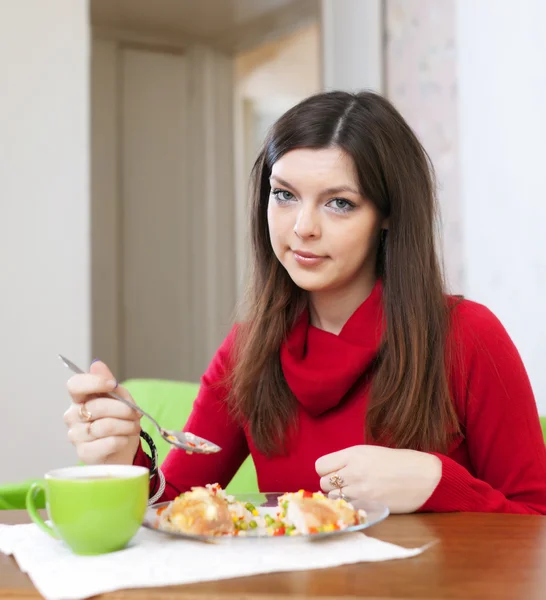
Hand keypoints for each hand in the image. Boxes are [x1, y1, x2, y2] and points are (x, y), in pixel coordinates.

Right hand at [63, 360, 141, 464]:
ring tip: (134, 426)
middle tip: (136, 414)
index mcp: (79, 399)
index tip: (113, 384)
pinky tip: (125, 439)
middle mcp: (72, 416)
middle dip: (123, 409)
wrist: (122, 450)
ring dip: (127, 425)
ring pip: (105, 426)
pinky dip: (123, 439)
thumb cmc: (119, 420)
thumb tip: (97, 364)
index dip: (94, 382)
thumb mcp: (120, 399)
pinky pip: (109, 442)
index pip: (75, 385)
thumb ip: (110, 384)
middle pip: (97, 407)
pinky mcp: (84, 454)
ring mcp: (76, 436)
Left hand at [316, 445, 441, 513]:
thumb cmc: (398, 462)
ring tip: (355, 494)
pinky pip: (346, 508)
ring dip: (340, 498)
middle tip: (346, 485)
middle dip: (332, 485)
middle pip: (323, 483)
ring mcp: (360, 490)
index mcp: (353, 454)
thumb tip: (331, 472)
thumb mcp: (370, 452)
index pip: (320, 465)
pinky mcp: (368, 506)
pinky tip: (362, 502)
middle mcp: (353, 470)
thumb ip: (348, 460)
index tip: (335, 473)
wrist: (424, 476)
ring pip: (333, 498)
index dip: (326, 471)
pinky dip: (350, 507)